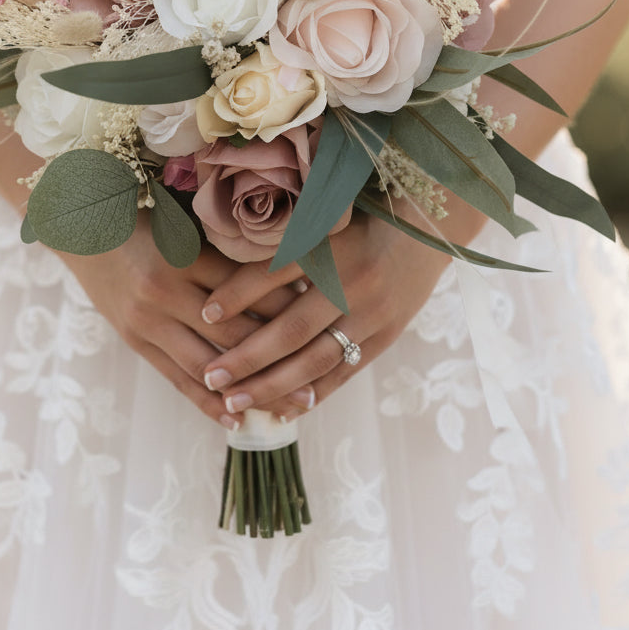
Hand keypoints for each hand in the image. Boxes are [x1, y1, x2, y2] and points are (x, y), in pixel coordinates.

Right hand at [59, 215, 306, 427]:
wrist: (79, 227)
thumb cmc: (142, 212)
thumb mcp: (186, 219)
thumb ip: (228, 242)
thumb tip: (289, 262)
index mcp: (186, 254)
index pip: (248, 289)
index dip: (288, 306)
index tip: (327, 321)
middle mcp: (166, 291)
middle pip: (235, 334)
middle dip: (280, 358)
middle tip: (320, 378)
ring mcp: (147, 321)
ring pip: (208, 365)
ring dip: (250, 390)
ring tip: (290, 407)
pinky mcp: (134, 340)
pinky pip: (175, 378)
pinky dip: (207, 402)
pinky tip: (236, 418)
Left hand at [198, 211, 451, 420]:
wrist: (424, 233)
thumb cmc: (358, 222)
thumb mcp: (320, 219)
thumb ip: (280, 239)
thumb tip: (222, 266)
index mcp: (330, 245)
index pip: (276, 271)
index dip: (239, 292)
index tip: (204, 313)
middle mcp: (350, 282)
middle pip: (292, 328)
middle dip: (247, 356)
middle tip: (210, 376)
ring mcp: (371, 314)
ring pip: (315, 359)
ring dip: (272, 384)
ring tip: (234, 401)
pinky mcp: (384, 337)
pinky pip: (343, 372)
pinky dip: (311, 394)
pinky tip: (281, 410)